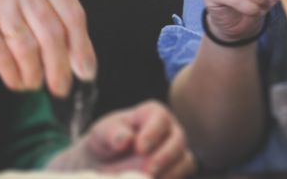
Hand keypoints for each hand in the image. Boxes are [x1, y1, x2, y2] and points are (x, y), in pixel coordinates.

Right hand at [0, 0, 95, 96]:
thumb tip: (68, 41)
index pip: (72, 12)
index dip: (83, 46)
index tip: (86, 68)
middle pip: (54, 35)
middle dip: (62, 68)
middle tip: (63, 87)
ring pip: (30, 50)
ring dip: (35, 75)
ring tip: (34, 85)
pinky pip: (3, 57)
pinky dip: (13, 75)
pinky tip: (15, 81)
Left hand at [47, 100, 195, 177]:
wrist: (107, 162)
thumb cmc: (107, 142)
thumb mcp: (102, 133)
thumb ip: (111, 133)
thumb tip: (125, 139)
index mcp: (152, 113)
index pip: (160, 118)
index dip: (152, 132)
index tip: (140, 148)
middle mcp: (169, 130)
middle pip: (178, 139)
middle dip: (164, 156)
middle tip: (149, 169)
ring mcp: (176, 150)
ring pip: (185, 160)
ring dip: (170, 172)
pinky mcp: (178, 169)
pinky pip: (182, 175)